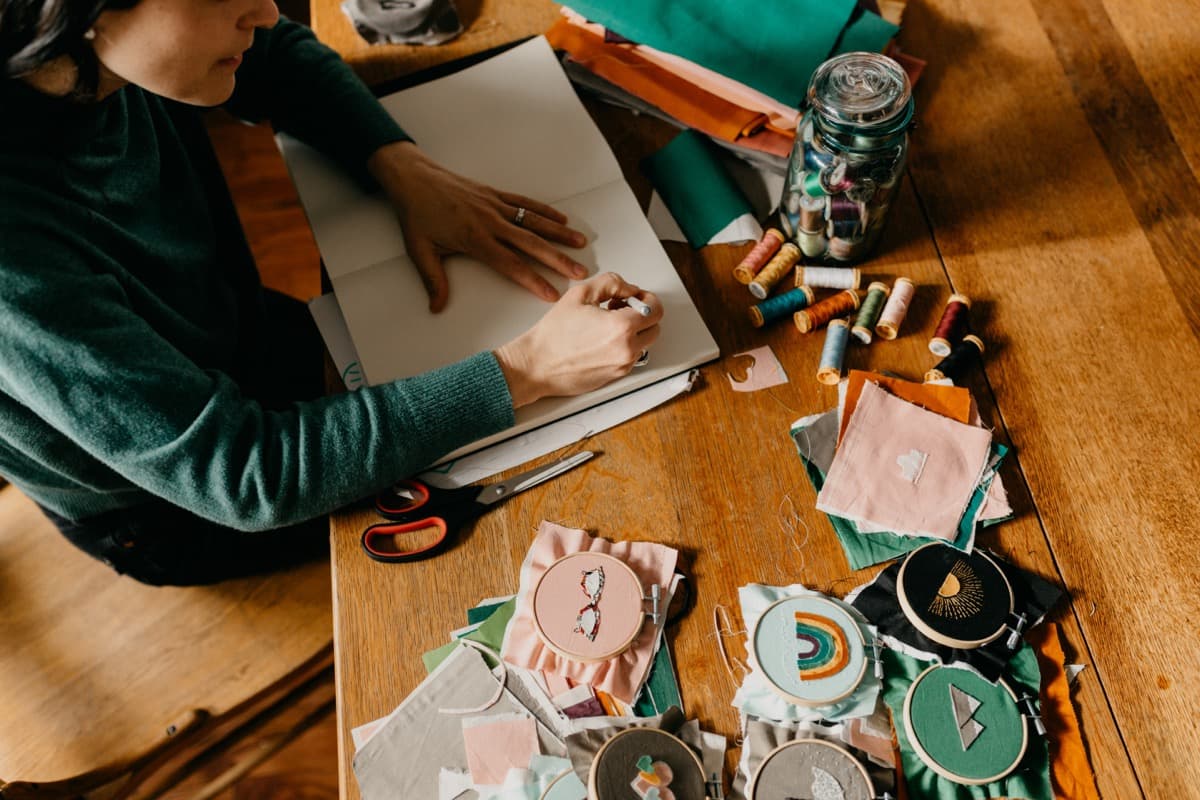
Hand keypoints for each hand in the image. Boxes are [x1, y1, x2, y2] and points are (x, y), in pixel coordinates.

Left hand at [367, 141, 588, 311]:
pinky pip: (526, 203)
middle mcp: (491, 222)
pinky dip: (545, 211)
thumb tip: (436, 307)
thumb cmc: (416, 215)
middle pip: (531, 244)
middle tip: (579, 273)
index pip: (511, 265)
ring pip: (534, 222)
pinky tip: (561, 220)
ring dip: (559, 234)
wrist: (413, 178)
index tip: (551, 294)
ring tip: (580, 244)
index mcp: (475, 239)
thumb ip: (433, 280)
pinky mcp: (495, 195)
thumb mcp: (420, 251)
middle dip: (557, 260)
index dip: (533, 281)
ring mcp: (496, 206)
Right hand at [493, 273, 662, 407]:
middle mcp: (627, 349)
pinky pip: (631, 357)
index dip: (646, 298)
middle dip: (642, 315)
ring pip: (644, 343)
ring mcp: (623, 365)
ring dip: (634, 331)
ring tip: (608, 323)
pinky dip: (624, 345)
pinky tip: (603, 338)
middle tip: (620, 307)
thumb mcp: (580, 294)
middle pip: (655, 327)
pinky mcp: (616, 376)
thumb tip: (629, 288)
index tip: (634, 296)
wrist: (537, 365)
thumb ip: (611, 283)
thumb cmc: (553, 334)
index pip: (655, 309)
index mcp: (622, 327)